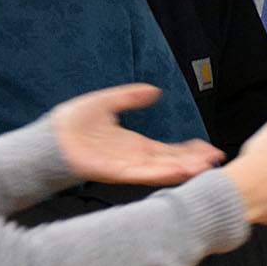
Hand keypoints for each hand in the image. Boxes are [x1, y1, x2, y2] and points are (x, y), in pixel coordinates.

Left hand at [51, 84, 223, 185]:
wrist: (47, 138)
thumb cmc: (71, 123)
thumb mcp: (106, 102)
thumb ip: (130, 97)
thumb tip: (154, 91)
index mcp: (135, 146)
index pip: (169, 150)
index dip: (190, 150)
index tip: (210, 149)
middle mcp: (134, 159)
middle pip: (171, 161)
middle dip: (195, 161)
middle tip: (219, 158)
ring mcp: (126, 167)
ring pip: (162, 170)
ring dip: (185, 169)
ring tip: (208, 167)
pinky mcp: (115, 173)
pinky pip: (143, 174)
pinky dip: (163, 173)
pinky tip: (180, 171)